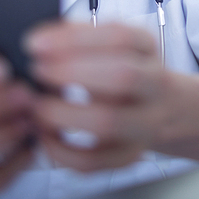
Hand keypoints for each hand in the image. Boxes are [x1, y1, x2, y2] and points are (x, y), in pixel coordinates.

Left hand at [24, 21, 166, 171]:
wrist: (163, 107)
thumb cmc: (126, 69)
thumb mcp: (112, 44)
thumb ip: (79, 37)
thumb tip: (41, 42)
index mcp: (147, 49)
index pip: (121, 37)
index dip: (76, 39)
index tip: (36, 43)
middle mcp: (154, 84)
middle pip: (123, 77)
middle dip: (72, 72)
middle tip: (38, 70)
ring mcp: (145, 123)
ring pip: (108, 122)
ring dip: (62, 113)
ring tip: (37, 105)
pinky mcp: (128, 155)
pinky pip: (93, 161)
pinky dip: (62, 151)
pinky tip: (45, 135)